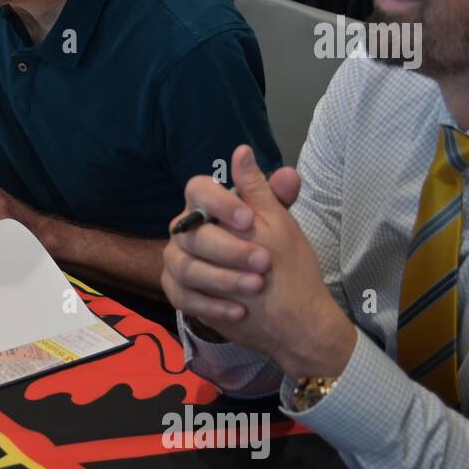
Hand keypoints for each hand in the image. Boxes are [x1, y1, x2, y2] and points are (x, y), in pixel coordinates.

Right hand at [161, 145, 354, 378]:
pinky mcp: (179, 292)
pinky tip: (239, 310)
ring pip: (184, 266)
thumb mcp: (279, 224)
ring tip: (254, 287)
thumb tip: (243, 151)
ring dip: (221, 278)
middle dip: (228, 249)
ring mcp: (180, 262)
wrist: (288, 316)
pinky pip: (182, 295)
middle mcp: (189, 231)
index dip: (219, 202)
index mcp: (211, 208)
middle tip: (263, 263)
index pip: (197, 189)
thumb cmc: (285, 264)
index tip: (248, 221)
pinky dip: (211, 304)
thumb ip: (263, 191)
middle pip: (190, 233)